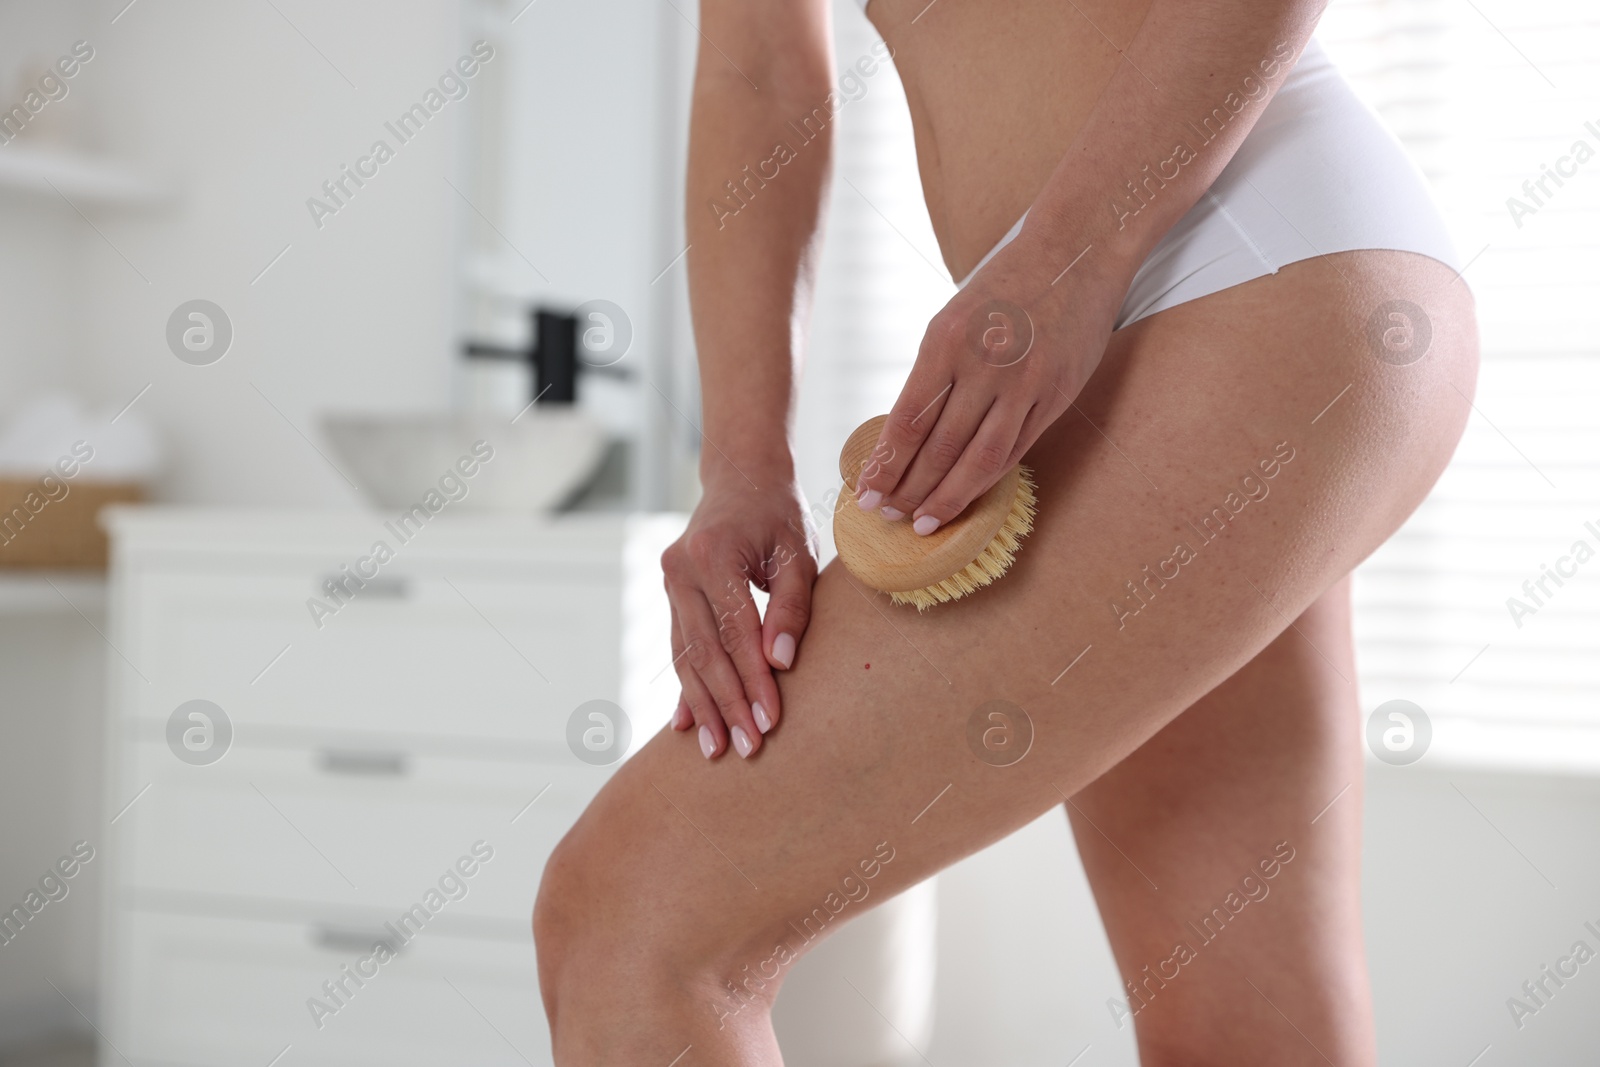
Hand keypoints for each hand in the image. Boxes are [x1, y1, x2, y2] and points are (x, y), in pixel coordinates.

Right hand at [659, 477, 817, 759]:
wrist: (741, 476)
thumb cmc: (778, 514)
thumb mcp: (798, 553)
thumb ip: (792, 607)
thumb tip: (781, 664)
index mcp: (713, 555)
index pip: (736, 632)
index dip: (752, 680)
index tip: (769, 720)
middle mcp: (680, 570)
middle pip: (704, 652)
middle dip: (726, 704)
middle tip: (746, 748)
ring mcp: (669, 583)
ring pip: (685, 656)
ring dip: (703, 706)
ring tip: (717, 748)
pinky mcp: (671, 595)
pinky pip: (679, 647)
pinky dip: (685, 687)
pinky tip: (685, 725)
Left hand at [852, 239, 1121, 532]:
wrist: (1074, 254)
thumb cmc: (1003, 287)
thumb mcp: (952, 320)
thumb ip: (933, 374)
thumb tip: (904, 437)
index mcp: (946, 340)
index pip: (908, 421)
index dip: (885, 467)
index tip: (867, 496)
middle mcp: (984, 364)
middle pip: (940, 448)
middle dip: (910, 490)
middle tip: (889, 518)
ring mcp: (1025, 383)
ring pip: (979, 459)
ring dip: (948, 497)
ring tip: (925, 522)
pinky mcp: (1056, 395)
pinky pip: (1015, 449)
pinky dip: (987, 478)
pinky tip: (968, 495)